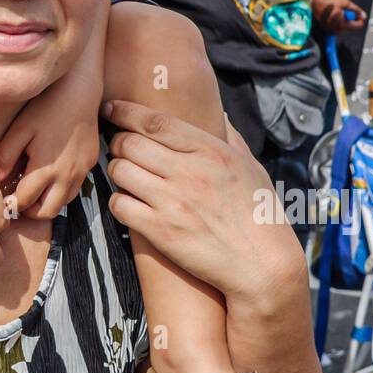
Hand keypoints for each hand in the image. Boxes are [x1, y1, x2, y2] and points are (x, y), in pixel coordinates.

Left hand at [0, 97, 98, 219]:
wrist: (80, 90)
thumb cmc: (46, 107)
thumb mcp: (20, 128)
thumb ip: (6, 156)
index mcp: (46, 169)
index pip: (24, 202)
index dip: (10, 204)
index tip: (1, 200)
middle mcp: (66, 176)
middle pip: (46, 213)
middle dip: (29, 210)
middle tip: (17, 198)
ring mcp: (81, 171)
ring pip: (63, 203)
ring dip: (47, 201)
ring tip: (33, 187)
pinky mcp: (90, 164)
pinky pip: (75, 188)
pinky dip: (61, 190)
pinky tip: (50, 173)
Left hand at [103, 99, 298, 299]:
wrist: (262, 265)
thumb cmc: (259, 213)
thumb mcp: (251, 166)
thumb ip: (230, 137)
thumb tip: (218, 113)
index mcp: (210, 151)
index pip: (154, 121)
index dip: (124, 111)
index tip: (110, 107)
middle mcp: (188, 172)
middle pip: (129, 143)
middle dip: (117, 141)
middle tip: (120, 147)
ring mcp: (172, 202)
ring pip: (119, 171)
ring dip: (116, 170)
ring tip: (125, 175)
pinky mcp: (160, 231)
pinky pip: (119, 205)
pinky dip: (117, 202)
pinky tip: (128, 203)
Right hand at [311, 0, 366, 33]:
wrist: (314, 1)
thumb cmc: (329, 1)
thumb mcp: (346, 2)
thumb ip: (356, 10)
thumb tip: (364, 16)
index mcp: (343, 24)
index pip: (358, 26)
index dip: (360, 18)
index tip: (357, 12)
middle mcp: (336, 29)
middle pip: (349, 26)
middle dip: (349, 18)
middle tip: (344, 9)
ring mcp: (330, 29)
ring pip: (342, 26)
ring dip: (343, 19)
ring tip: (337, 10)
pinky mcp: (325, 27)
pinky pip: (335, 26)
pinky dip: (336, 20)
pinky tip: (332, 13)